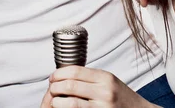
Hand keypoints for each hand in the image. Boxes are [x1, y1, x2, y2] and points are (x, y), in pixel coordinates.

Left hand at [41, 66, 155, 107]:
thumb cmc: (123, 99)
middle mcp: (104, 91)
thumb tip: (66, 75)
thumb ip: (91, 78)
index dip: (59, 73)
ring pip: (71, 103)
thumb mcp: (110, 82)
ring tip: (54, 101)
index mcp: (105, 77)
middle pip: (70, 86)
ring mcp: (102, 107)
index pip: (75, 71)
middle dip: (55, 87)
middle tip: (51, 88)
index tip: (53, 76)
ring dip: (57, 102)